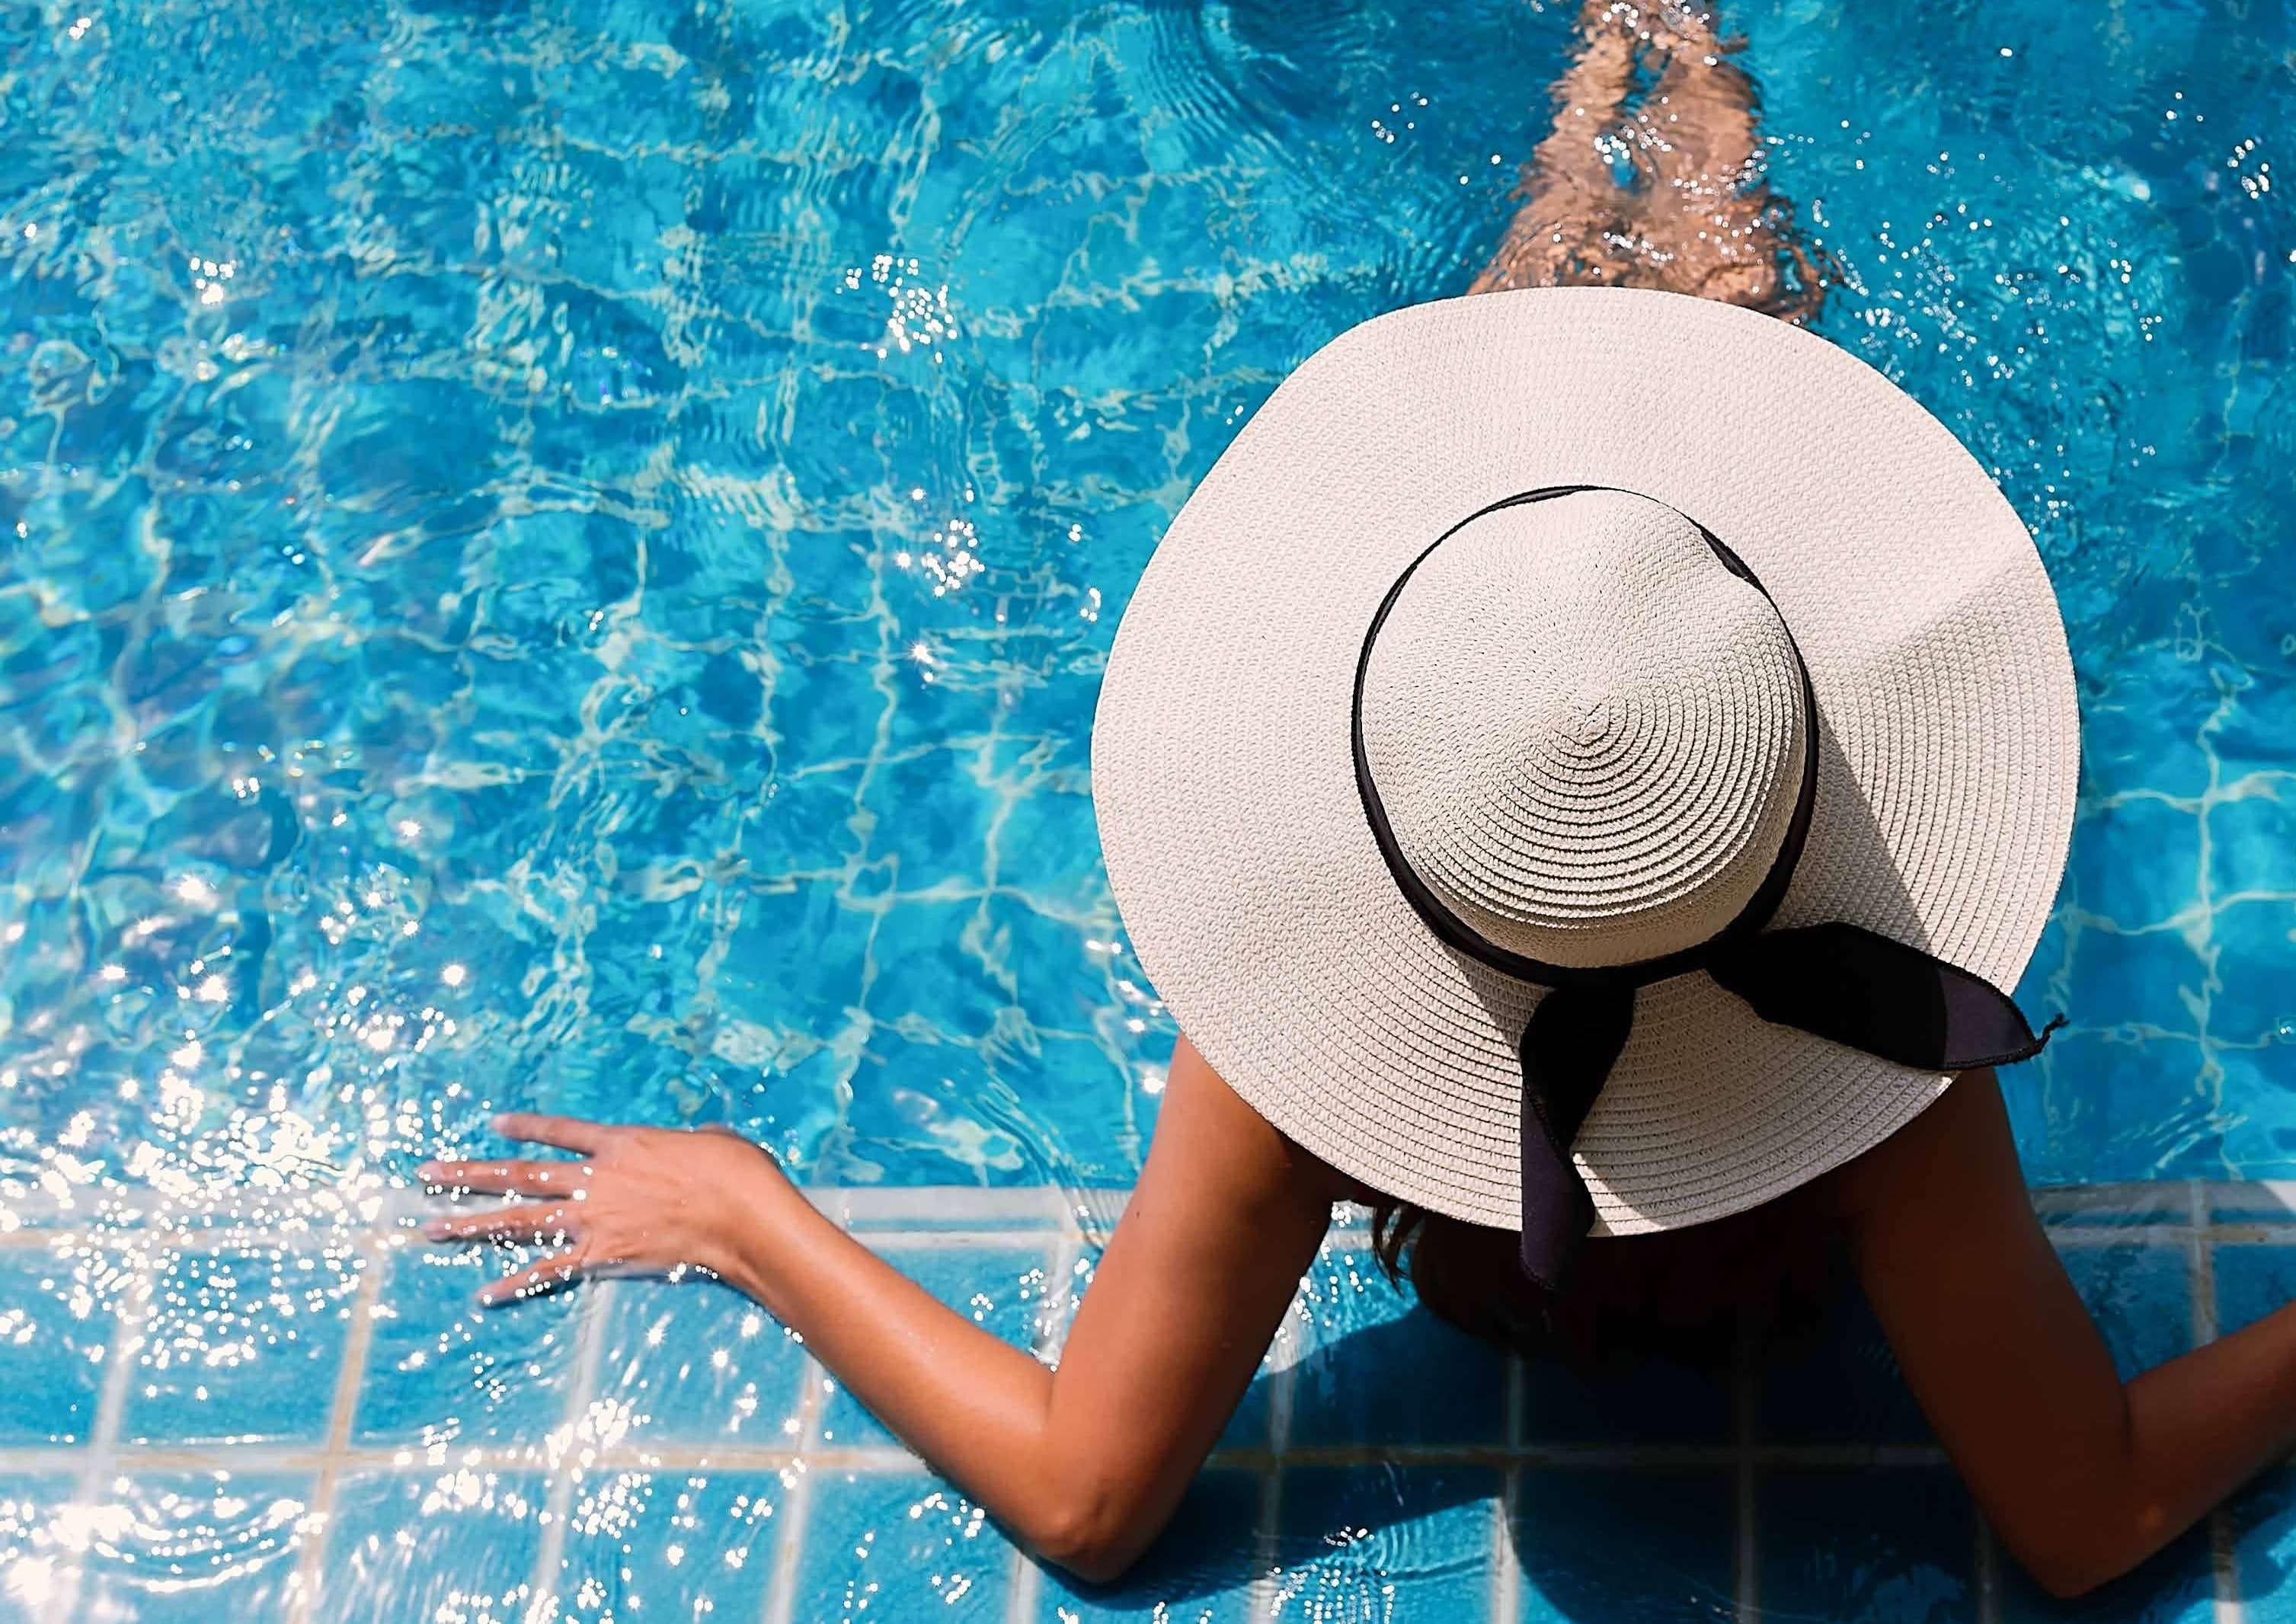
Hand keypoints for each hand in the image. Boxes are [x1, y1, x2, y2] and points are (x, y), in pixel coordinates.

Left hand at [417, 1113, 788, 1306]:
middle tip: (426, 1174)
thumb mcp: (713, 1138)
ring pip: (519, 1220)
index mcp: (620, 1143)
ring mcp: (593, 1218)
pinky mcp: (602, 1256)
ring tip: (430, 1226)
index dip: (526, 1127)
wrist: (740, 1214)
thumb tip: (702, 1139)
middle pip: (519, 1174)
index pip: (560, 1132)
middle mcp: (595, 1178)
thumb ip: (693, 1139)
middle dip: (469, 1174)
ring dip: (471, 1224)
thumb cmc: (735, 1170)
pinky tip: (483, 1293)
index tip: (494, 1123)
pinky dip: (515, 1284)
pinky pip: (549, 1271)